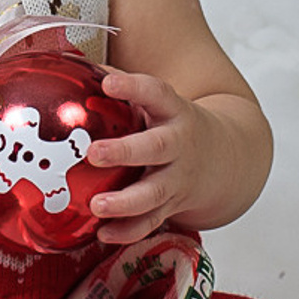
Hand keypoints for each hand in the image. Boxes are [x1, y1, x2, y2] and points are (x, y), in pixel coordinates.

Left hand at [85, 70, 252, 246]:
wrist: (226, 157)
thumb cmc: (174, 123)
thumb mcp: (158, 101)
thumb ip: (123, 88)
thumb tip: (73, 65)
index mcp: (175, 111)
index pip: (157, 93)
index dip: (134, 87)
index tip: (108, 83)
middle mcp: (180, 145)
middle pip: (156, 147)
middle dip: (125, 151)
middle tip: (93, 152)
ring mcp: (178, 178)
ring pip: (155, 192)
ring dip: (126, 201)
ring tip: (97, 205)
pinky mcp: (173, 205)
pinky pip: (152, 221)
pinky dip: (129, 231)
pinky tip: (103, 233)